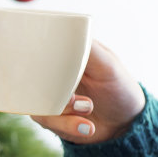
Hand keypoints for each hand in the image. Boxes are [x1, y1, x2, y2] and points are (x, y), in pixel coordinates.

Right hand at [30, 37, 144, 143]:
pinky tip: (87, 127)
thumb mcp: (108, 64)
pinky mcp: (51, 116)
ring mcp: (49, 95)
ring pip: (37, 101)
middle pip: (32, 76)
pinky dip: (68, 125)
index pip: (39, 48)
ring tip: (88, 109)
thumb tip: (66, 29)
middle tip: (81, 97)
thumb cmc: (121, 88)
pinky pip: (46, 120)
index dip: (36, 56)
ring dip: (64, 110)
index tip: (50, 68)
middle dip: (56, 89)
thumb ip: (87, 48)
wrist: (125, 124)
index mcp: (65, 54)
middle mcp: (53, 74)